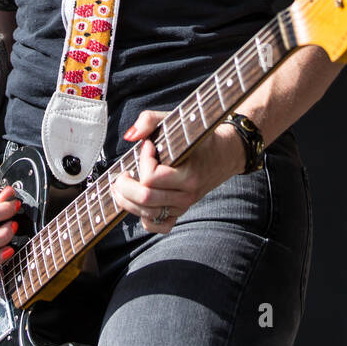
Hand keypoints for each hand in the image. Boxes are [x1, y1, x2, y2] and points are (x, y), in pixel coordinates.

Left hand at [113, 110, 245, 233]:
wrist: (225, 152)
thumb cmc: (199, 136)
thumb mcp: (177, 120)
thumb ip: (150, 120)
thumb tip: (130, 136)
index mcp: (188, 174)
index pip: (151, 177)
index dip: (143, 160)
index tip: (147, 145)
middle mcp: (186, 194)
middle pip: (145, 198)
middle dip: (124, 186)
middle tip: (123, 173)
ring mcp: (183, 205)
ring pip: (146, 213)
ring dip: (126, 201)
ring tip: (121, 185)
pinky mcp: (180, 211)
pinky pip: (158, 226)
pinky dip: (143, 218)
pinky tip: (136, 203)